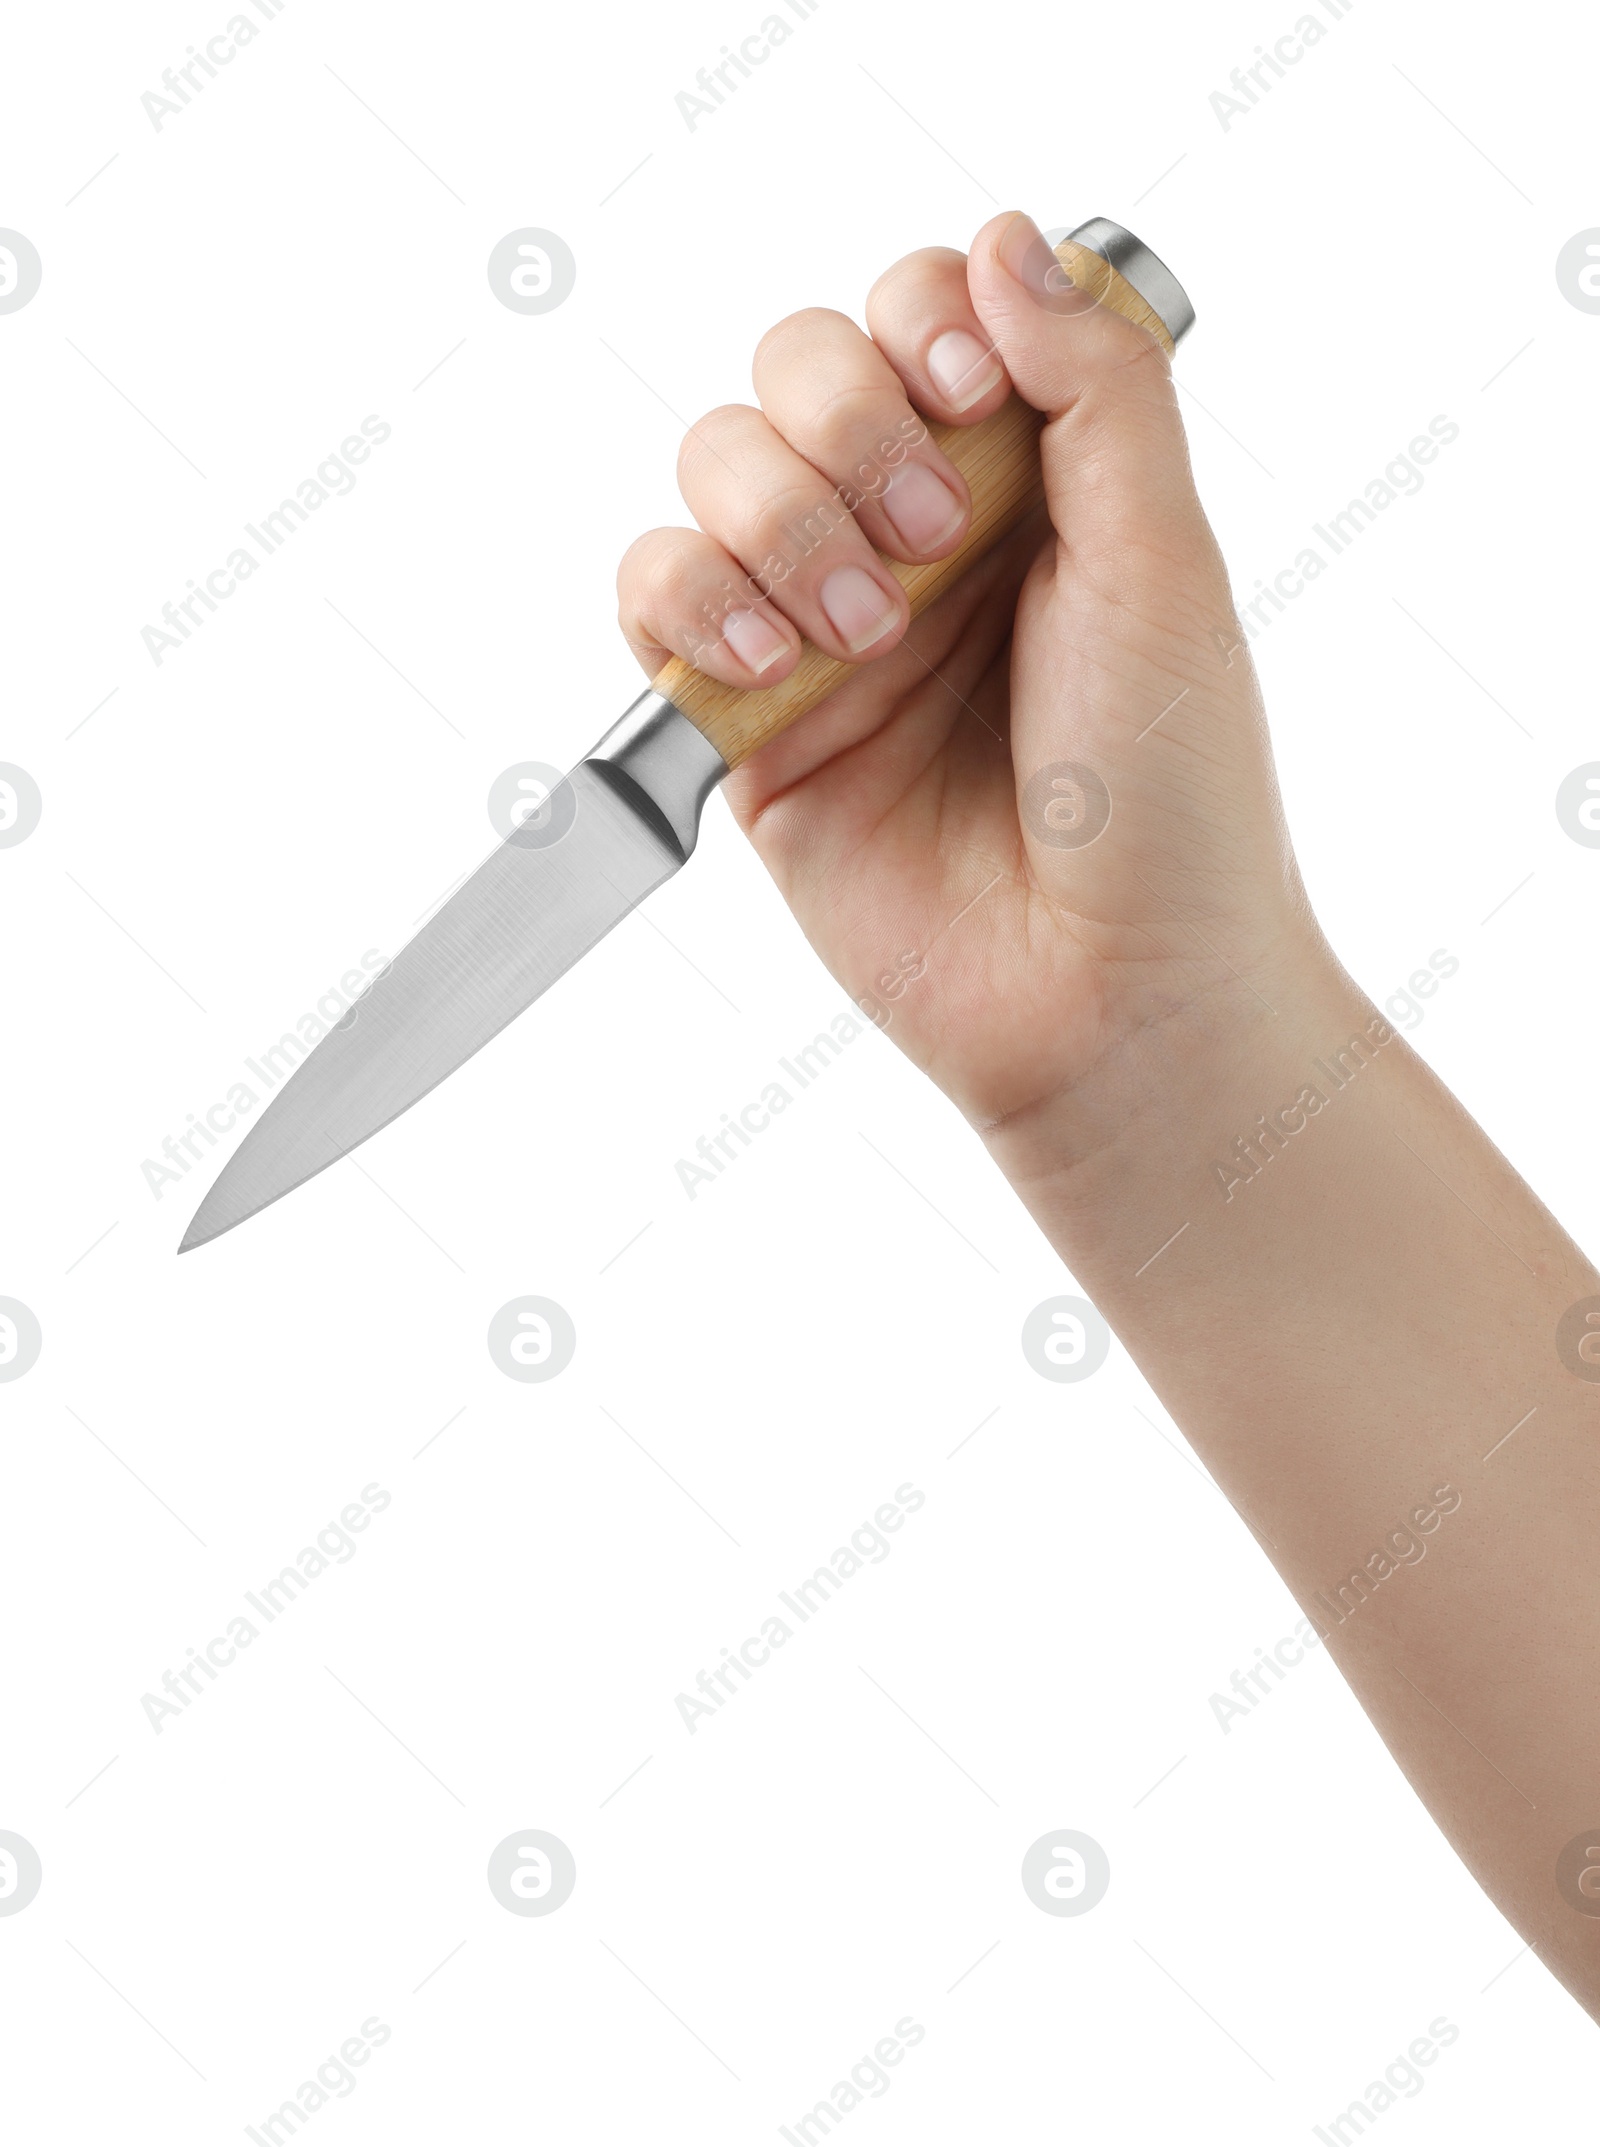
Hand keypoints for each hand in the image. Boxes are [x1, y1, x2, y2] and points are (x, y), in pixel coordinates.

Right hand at [617, 211, 1320, 1158]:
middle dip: (842, 421)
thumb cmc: (1170, 800)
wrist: (1110, 998)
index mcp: (1034, 481)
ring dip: (773, 520)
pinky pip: (653, 598)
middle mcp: (920, 538)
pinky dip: (687, 599)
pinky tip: (768, 659)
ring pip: (715, 466)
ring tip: (863, 635)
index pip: (927, 316)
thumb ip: (1095, 385)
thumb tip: (1006, 236)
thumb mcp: (1166, 561)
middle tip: (923, 538)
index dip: (925, 325)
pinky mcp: (750, 727)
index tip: (972, 404)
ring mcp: (826, 628)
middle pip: (799, 364)